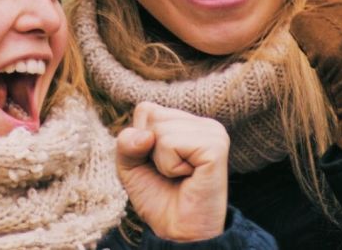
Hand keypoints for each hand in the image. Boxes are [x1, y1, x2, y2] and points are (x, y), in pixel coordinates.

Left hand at [116, 101, 228, 241]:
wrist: (179, 231)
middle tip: (170, 172)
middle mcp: (203, 123)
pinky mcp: (215, 146)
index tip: (157, 163)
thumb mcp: (130, 166)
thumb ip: (126, 143)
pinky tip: (188, 177)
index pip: (146, 109)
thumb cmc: (158, 197)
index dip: (139, 140)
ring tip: (180, 175)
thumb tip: (146, 135)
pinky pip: (170, 143)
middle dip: (148, 150)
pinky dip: (169, 166)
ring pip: (159, 130)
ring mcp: (212, 132)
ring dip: (160, 161)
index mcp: (186, 122)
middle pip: (151, 116)